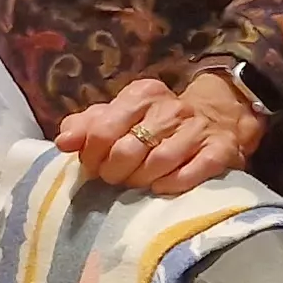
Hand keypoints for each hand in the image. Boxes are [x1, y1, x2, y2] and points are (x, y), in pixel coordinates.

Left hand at [55, 72, 265, 195]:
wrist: (214, 119)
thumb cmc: (153, 123)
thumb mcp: (117, 116)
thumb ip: (85, 126)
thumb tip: (63, 142)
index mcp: (141, 95)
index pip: (102, 129)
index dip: (91, 155)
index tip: (92, 166)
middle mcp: (170, 108)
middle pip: (127, 149)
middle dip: (113, 171)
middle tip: (113, 178)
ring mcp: (197, 129)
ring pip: (158, 163)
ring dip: (140, 181)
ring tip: (135, 184)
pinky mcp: (219, 150)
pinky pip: (191, 173)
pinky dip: (171, 184)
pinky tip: (160, 187)